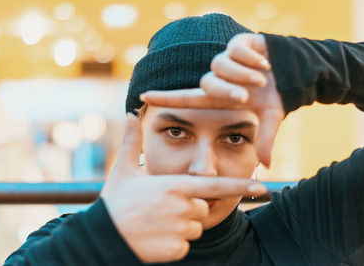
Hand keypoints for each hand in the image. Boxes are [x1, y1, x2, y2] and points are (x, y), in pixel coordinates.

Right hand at [100, 113, 265, 263]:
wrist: (102, 236)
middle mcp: (181, 207)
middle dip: (187, 208)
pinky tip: (154, 237)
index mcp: (174, 186)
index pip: (215, 186)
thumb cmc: (114, 201)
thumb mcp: (124, 169)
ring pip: (194, 227)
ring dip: (181, 226)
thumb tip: (131, 113)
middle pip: (201, 207)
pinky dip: (174, 243)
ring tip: (156, 221)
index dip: (239, 186)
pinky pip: (185, 245)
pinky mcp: (175, 250)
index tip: (261, 186)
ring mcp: (179, 230)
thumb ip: (133, 141)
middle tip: (160, 208)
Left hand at [140, 33, 284, 166]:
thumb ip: (266, 139)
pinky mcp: (238, 43)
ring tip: (261, 79)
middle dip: (227, 91)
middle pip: (208, 83)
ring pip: (221, 65)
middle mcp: (219, 79)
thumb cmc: (275, 95)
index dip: (165, 97)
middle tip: (246, 97)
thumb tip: (267, 166)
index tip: (142, 96)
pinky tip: (263, 62)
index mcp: (220, 98)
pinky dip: (251, 58)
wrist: (292, 71)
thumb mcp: (270, 118)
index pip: (187, 97)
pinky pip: (236, 50)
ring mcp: (227, 61)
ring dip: (243, 74)